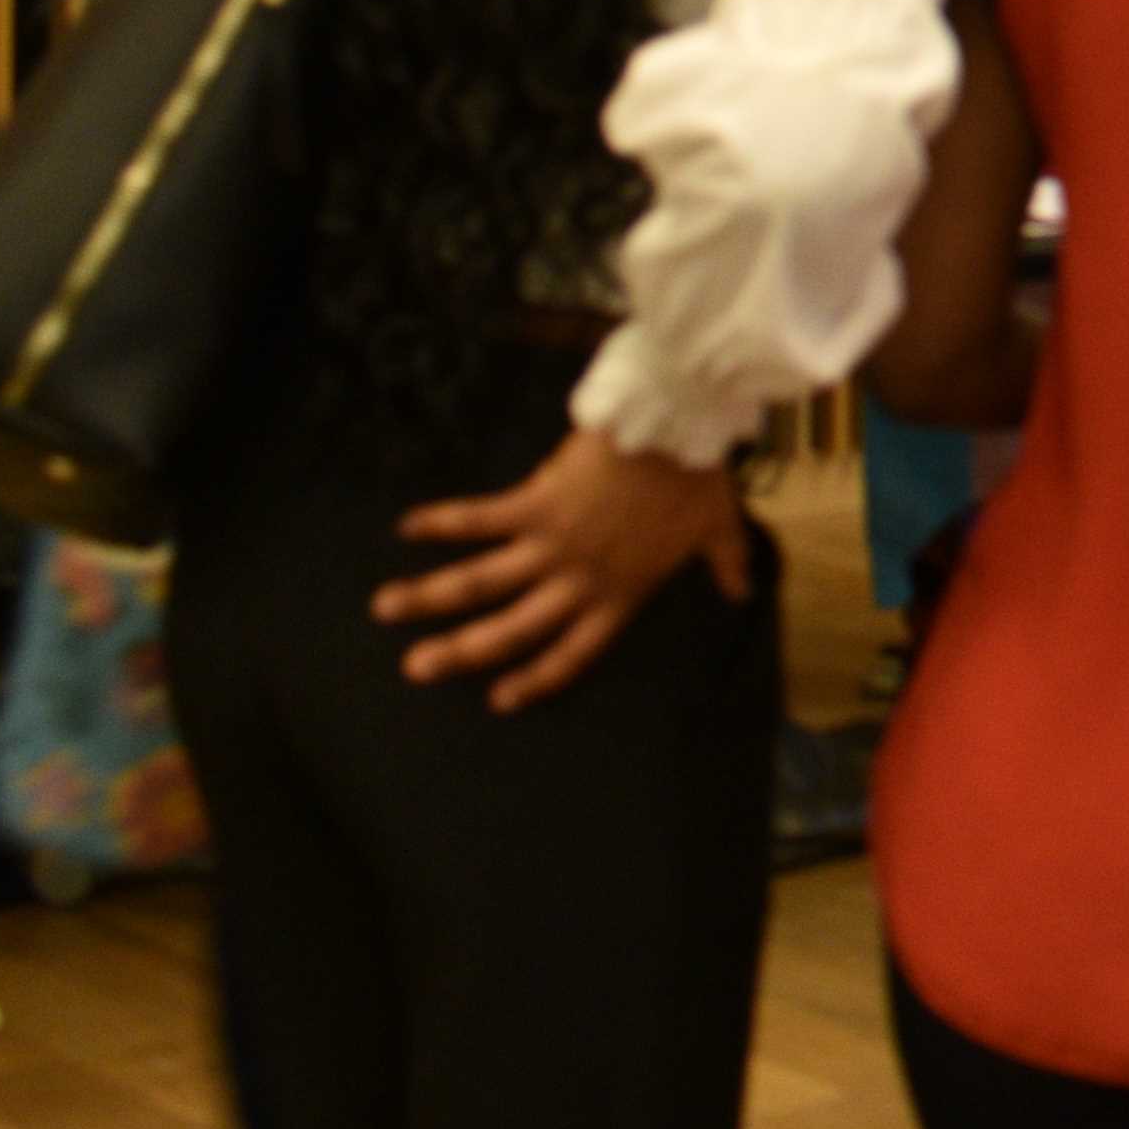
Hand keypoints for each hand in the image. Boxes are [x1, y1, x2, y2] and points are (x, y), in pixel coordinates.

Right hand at [375, 429, 756, 711]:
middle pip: (511, 627)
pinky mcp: (534, 502)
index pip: (573, 651)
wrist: (676, 429)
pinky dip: (442, 521)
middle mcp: (579, 578)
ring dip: (430, 596)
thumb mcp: (720, 530)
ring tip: (386, 609)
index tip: (500, 699)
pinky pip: (479, 518)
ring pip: (481, 581)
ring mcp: (552, 543)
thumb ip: (725, 565)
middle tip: (415, 669)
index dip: (537, 677)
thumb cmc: (696, 479)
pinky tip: (405, 526)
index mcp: (620, 593)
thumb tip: (742, 593)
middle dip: (460, 651)